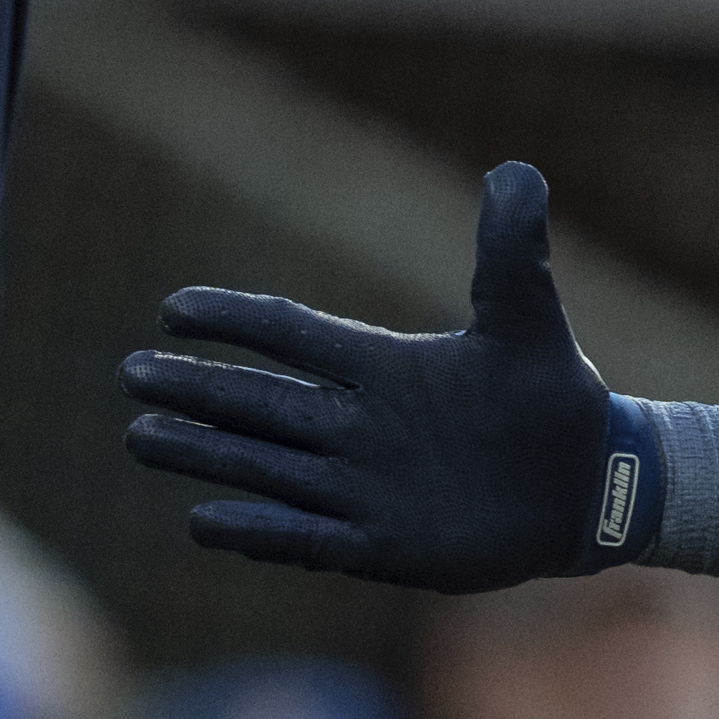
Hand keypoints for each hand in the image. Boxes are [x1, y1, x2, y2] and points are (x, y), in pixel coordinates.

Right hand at [122, 162, 647, 592]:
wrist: (588, 484)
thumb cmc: (553, 400)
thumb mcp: (530, 322)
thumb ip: (512, 253)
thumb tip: (516, 172)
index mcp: (383, 367)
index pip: (293, 335)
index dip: (235, 320)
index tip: (173, 310)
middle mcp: (359, 426)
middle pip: (261, 403)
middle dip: (199, 390)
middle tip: (130, 375)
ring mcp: (366, 488)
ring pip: (268, 466)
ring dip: (208, 454)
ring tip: (142, 436)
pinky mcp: (384, 546)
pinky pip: (308, 538)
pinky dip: (260, 531)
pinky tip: (203, 521)